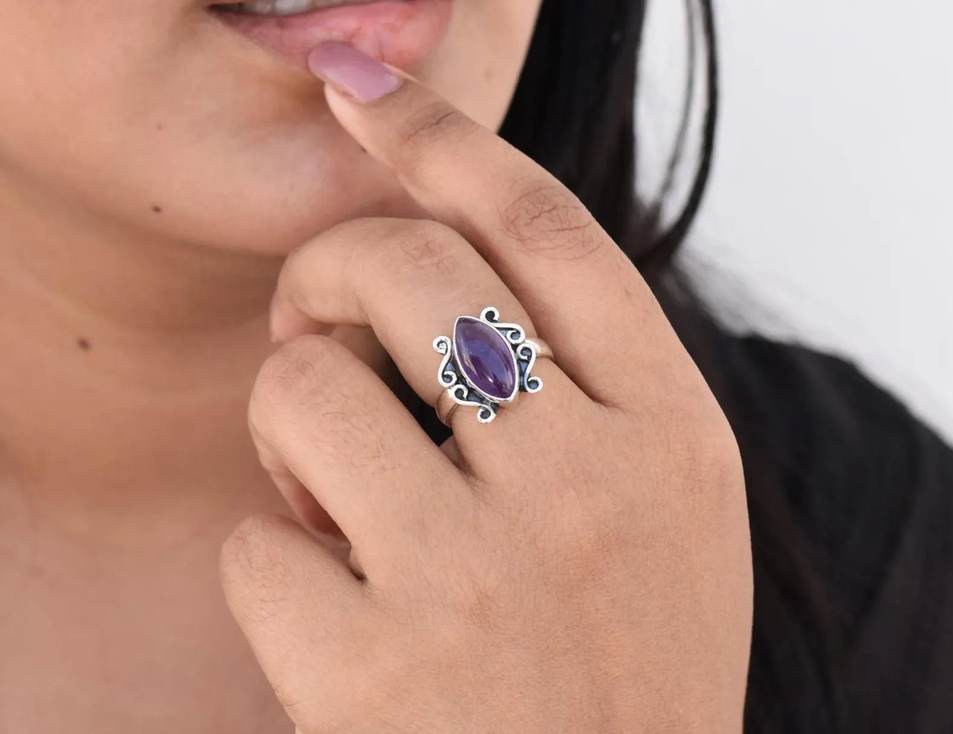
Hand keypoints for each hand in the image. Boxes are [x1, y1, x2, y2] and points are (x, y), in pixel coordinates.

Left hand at [221, 47, 752, 732]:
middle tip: (315, 325)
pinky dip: (273, 560)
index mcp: (675, 440)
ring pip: (308, 387)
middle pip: (410, 271)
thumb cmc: (625, 670)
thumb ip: (590, 389)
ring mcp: (481, 578)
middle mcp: (590, 489)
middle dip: (330, 271)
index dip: (450, 143)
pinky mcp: (374, 670)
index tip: (372, 100)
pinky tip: (329, 616)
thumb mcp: (662, 516)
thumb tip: (452, 266)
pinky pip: (256, 542)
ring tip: (329, 494)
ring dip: (290, 418)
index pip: (550, 233)